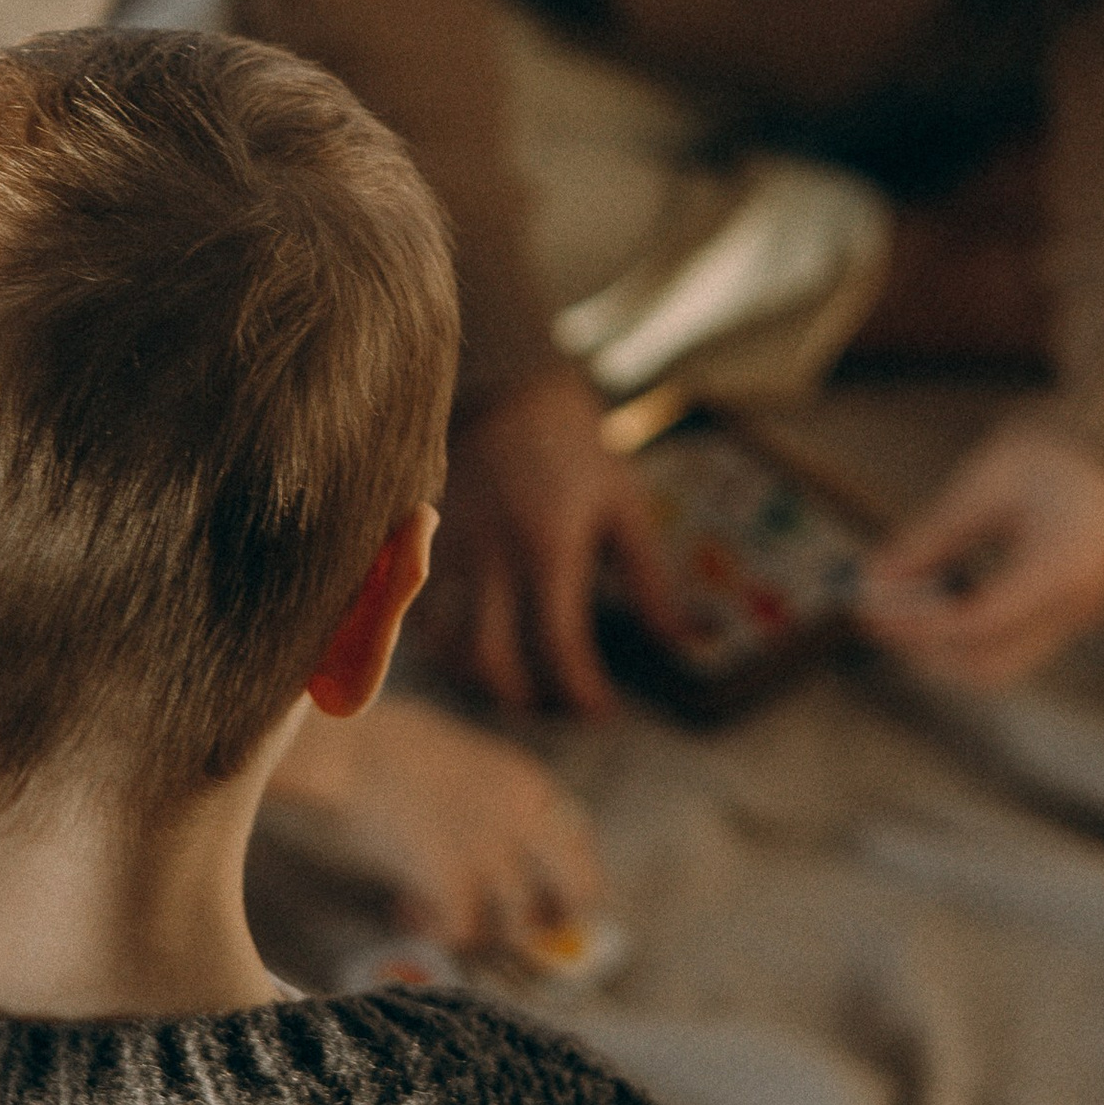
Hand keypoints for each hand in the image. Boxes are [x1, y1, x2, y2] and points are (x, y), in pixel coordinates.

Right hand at [263, 689, 605, 958]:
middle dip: (547, 921)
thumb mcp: (475, 766)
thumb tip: (517, 873)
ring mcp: (493, 850)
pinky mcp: (452, 875)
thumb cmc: (397, 752)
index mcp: (534, 788)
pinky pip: (466, 934)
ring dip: (481, 932)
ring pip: (520, 927)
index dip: (557, 885)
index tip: (525, 894)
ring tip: (435, 913)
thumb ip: (506, 812)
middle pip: (578, 896)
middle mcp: (527, 821)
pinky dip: (437, 934)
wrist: (351, 744)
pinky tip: (406, 911)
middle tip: (504, 924)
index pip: (582, 852)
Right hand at [422, 365, 685, 715]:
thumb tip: (687, 643)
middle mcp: (491, 557)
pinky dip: (443, 648)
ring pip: (447, 645)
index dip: (583, 692)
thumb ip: (652, 582)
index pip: (559, 646)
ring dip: (480, 681)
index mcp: (548, 548)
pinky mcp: (419, 548)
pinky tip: (472, 651)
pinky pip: (416, 617)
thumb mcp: (625, 509)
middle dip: (524, 700)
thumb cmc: (576, 453)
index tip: (605, 711)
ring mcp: (448, 553)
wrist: (508, 393)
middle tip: (555, 706)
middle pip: (491, 660)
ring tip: (516, 686)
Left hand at [856, 415, 1103, 690]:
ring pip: (996, 668)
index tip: (869, 610)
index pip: (978, 623)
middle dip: (922, 649)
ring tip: (895, 610)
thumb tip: (872, 577)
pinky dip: (962, 637)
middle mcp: (1076, 607)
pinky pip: (1008, 649)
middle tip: (873, 619)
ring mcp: (1075, 622)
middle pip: (987, 665)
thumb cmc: (1046, 463)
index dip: (916, 624)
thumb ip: (930, 536)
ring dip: (939, 649)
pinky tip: (930, 602)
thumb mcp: (982, 486)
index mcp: (1062, 566)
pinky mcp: (1064, 624)